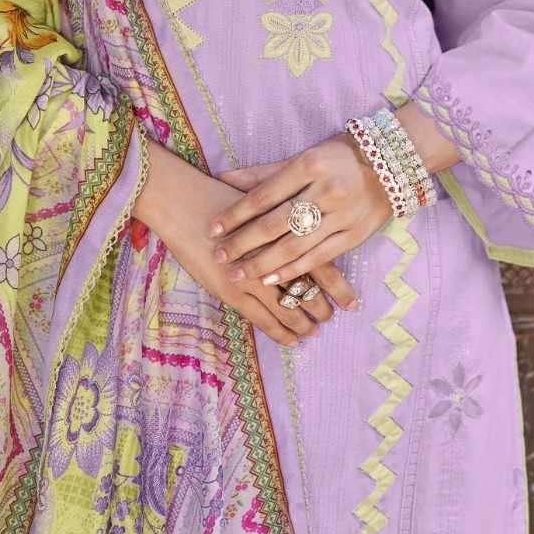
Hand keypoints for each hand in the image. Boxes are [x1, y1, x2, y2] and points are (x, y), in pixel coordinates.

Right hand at [134, 141, 359, 346]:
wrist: (180, 200)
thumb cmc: (218, 194)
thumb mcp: (257, 198)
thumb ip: (284, 214)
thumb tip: (311, 229)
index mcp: (285, 231)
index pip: (322, 264)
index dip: (339, 287)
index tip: (353, 304)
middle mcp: (273, 255)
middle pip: (310, 288)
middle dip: (323, 308)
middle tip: (331, 318)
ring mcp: (253, 276)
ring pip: (289, 308)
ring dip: (304, 323)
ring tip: (313, 331)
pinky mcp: (233, 291)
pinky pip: (264, 320)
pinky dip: (281, 332)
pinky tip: (292, 339)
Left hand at [206, 138, 394, 290]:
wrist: (393, 164)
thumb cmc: (338, 157)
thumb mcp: (302, 156)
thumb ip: (264, 172)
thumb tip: (223, 178)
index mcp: (309, 165)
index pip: (264, 194)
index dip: (236, 213)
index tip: (212, 229)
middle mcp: (325, 190)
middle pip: (276, 223)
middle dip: (243, 243)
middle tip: (218, 257)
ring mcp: (341, 215)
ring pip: (295, 245)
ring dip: (263, 263)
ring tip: (238, 274)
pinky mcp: (354, 236)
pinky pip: (319, 257)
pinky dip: (294, 270)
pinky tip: (272, 279)